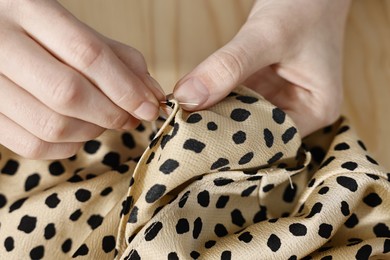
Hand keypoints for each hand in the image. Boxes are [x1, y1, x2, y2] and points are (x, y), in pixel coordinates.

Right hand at [0, 0, 163, 158]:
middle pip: (67, 93)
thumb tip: (152, 95)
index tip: (150, 107)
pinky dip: (68, 146)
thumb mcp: (77, 32)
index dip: (125, 87)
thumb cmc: (41, 34)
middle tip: (131, 117)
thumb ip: (117, 59)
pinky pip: (32, 145)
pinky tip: (80, 131)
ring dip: (92, 131)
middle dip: (111, 113)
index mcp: (27, 9)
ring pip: (51, 125)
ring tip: (105, 120)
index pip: (86, 54)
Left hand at [174, 0, 350, 136]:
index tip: (198, 135)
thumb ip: (228, 66)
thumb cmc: (303, 6)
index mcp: (315, 109)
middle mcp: (298, 111)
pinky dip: (215, 99)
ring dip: (213, 114)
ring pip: (240, 117)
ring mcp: (278, 99)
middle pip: (253, 132)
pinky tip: (193, 99)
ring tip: (183, 118)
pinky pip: (234, 99)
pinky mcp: (261, 87)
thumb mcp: (266, 36)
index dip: (234, 140)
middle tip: (183, 128)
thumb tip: (186, 97)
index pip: (271, 139)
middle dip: (219, 129)